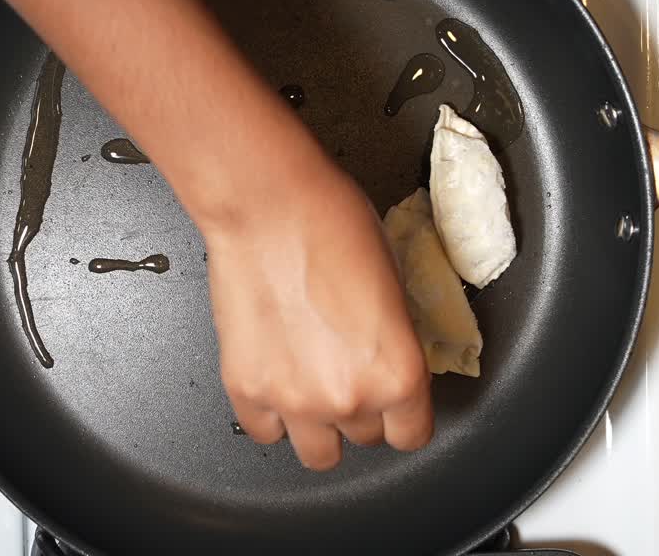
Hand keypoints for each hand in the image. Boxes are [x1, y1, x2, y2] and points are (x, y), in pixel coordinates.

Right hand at [202, 162, 433, 469]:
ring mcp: (293, 401)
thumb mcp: (394, 284)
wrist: (267, 205)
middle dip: (358, 408)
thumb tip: (385, 357)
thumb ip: (394, 340)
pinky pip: (263, 431)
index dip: (403, 415)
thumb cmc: (332, 223)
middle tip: (344, 369)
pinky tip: (275, 378)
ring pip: (316, 453)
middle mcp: (350, 398)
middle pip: (364, 438)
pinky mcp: (246, 389)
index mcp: (400, 373)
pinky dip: (270, 413)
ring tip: (310, 385)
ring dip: (317, 425)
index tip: (394, 404)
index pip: (412, 435)